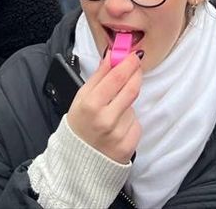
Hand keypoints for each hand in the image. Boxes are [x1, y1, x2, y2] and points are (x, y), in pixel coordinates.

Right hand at [65, 46, 142, 163]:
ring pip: (132, 107)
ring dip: (127, 104)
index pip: (116, 78)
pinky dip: (130, 121)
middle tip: (136, 66)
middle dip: (135, 75)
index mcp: (90, 105)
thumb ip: (98, 75)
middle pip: (131, 89)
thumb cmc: (79, 124)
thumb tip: (112, 55)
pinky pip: (136, 124)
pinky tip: (118, 126)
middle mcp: (105, 120)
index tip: (134, 54)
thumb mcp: (81, 97)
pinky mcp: (128, 146)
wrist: (79, 160)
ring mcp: (118, 134)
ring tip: (113, 111)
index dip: (128, 64)